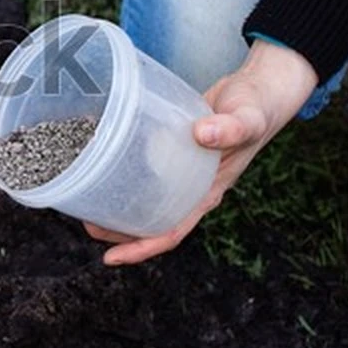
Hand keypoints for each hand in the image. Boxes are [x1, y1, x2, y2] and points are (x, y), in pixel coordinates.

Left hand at [85, 39, 318, 264]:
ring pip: (148, 198)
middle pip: (152, 221)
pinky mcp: (174, 150)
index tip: (111, 258)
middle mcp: (193, 187)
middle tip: (87, 226)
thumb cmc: (258, 109)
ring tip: (88, 203)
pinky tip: (104, 165)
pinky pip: (148, 171)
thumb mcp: (247, 119)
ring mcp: (183, 171)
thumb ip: (231, 129)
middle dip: (120, 231)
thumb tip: (203, 134)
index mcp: (208, 192)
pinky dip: (127, 173)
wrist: (261, 89)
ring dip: (120, 205)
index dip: (141, 247)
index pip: (172, 231)